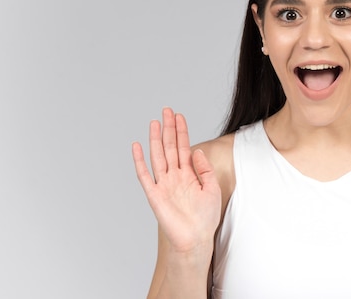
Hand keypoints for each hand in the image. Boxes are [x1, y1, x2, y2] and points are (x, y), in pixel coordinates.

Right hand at [132, 108, 221, 254]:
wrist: (195, 239)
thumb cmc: (205, 218)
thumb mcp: (212, 188)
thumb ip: (204, 169)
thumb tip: (197, 150)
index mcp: (188, 174)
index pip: (183, 147)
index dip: (181, 131)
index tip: (179, 116)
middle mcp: (174, 177)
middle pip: (169, 147)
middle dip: (168, 129)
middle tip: (166, 111)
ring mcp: (163, 184)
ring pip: (158, 156)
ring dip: (156, 139)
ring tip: (155, 122)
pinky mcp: (154, 195)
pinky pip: (144, 175)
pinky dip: (139, 161)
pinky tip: (137, 146)